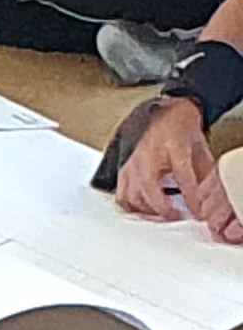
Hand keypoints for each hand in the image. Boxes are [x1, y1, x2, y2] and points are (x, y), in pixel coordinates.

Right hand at [113, 96, 239, 237]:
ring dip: (148, 211)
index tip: (196, 211)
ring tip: (160, 215)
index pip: (182, 177)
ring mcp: (132, 164)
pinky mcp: (122, 171)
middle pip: (151, 192)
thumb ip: (202, 169)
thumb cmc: (176, 124)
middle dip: (165, 210)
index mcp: (172, 145)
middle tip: (176, 216)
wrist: (158, 112)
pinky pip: (122, 196)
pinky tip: (142, 209)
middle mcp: (148, 156)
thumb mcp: (197, 143)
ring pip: (134, 198)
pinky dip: (132, 207)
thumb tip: (207, 191)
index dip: (190, 197)